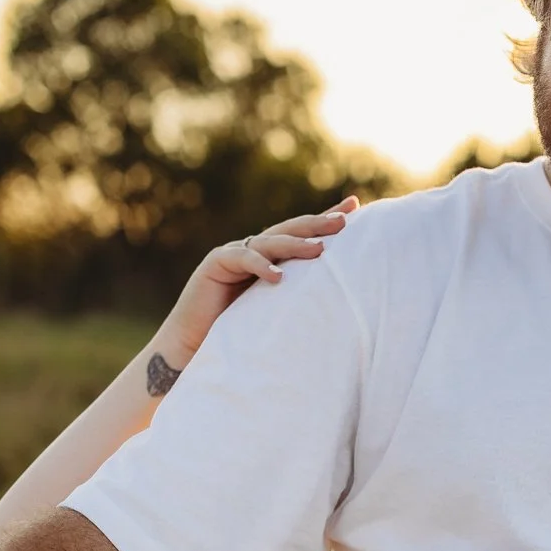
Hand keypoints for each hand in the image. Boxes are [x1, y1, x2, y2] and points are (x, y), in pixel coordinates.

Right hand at [156, 200, 358, 365]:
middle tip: (344, 221)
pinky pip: (242, 259)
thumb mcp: (277, 311)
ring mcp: (234, 253)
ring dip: (295, 244)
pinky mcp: (216, 264)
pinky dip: (261, 266)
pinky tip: (279, 276)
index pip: (302, 234)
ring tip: (319, 249)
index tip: (355, 206)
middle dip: (317, 224)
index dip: (326, 219)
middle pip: (289, 230)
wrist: (195, 345)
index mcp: (270, 258)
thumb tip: (341, 296)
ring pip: (269, 242)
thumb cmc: (238, 332)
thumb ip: (297, 297)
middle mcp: (254, 250)